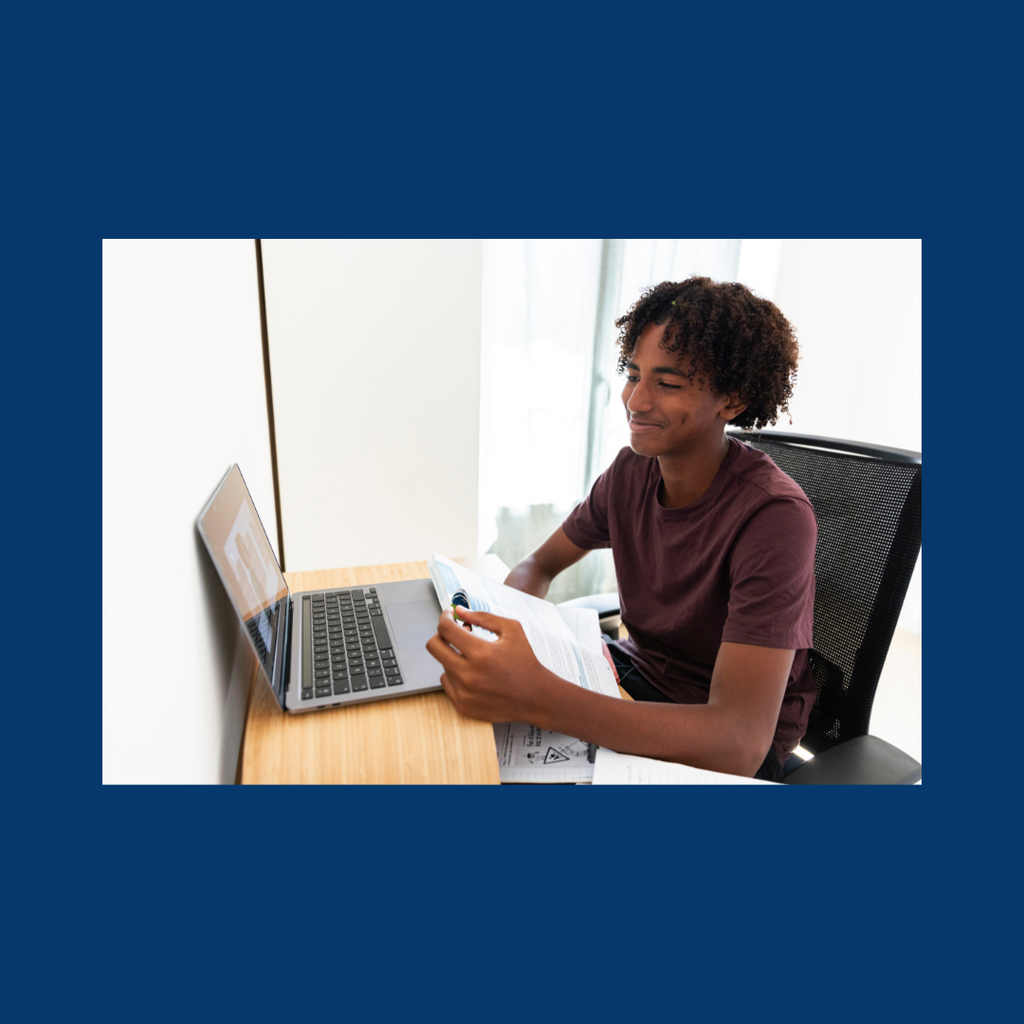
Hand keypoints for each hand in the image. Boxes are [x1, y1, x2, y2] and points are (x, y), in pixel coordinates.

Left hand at [425, 608, 555, 722]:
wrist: (536, 697)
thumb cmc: (525, 661)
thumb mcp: (512, 630)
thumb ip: (483, 617)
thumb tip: (460, 611)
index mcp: (481, 653)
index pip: (446, 629)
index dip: (445, 617)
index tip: (449, 615)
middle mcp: (468, 674)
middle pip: (434, 646)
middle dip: (441, 635)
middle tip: (453, 633)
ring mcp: (464, 692)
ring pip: (442, 665)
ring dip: (453, 657)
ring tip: (473, 657)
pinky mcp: (463, 706)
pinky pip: (447, 683)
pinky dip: (455, 675)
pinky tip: (473, 673)